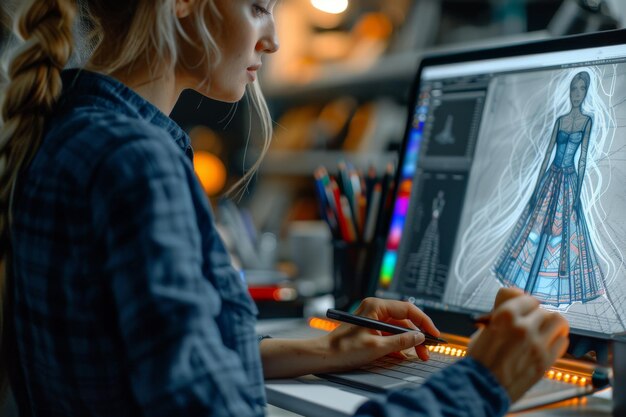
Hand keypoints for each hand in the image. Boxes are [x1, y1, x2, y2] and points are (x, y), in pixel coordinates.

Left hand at [321, 297, 439, 372]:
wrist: (324, 355)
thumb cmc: (344, 349)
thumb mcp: (378, 347)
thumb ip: (401, 341)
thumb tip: (419, 337)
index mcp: (376, 306)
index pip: (408, 309)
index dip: (424, 322)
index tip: (434, 334)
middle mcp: (375, 309)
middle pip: (404, 320)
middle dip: (417, 335)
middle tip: (426, 350)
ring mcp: (373, 319)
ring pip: (398, 328)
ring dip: (409, 341)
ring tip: (418, 355)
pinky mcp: (370, 329)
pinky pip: (389, 334)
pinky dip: (398, 344)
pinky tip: (404, 355)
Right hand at [468, 288, 568, 402]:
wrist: (483, 387)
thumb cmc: (480, 359)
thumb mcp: (486, 328)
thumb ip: (502, 310)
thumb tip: (514, 292)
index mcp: (506, 315)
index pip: (528, 299)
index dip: (528, 304)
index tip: (527, 309)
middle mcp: (524, 327)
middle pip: (544, 311)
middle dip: (538, 316)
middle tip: (534, 323)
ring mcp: (537, 344)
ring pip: (559, 322)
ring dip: (554, 324)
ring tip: (548, 329)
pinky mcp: (546, 360)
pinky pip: (562, 342)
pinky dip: (558, 340)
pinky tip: (549, 344)